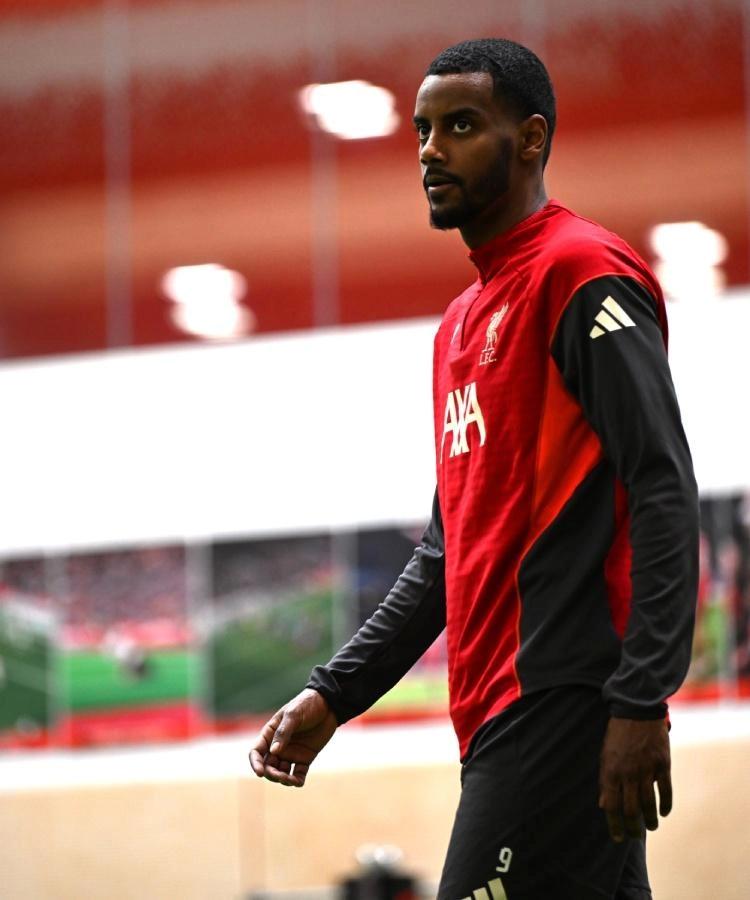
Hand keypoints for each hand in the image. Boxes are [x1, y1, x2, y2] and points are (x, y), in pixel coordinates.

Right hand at [249, 688, 337, 786]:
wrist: (328, 705)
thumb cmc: (307, 705)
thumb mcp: (294, 715)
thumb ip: (283, 732)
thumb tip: (273, 752)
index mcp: (270, 734)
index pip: (256, 752)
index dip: (255, 764)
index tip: (259, 773)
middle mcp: (278, 746)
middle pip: (268, 766)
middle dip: (271, 774)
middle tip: (281, 776)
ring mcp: (291, 753)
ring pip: (282, 773)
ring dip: (283, 779)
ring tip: (290, 779)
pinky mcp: (305, 758)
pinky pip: (298, 774)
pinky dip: (297, 781)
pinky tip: (298, 782)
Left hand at [598, 717, 671, 842]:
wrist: (636, 711)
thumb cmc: (617, 735)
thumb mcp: (605, 755)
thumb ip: (605, 780)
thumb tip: (604, 805)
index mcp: (610, 771)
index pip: (611, 806)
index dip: (614, 825)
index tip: (617, 838)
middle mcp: (628, 773)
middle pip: (631, 810)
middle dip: (633, 827)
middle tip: (635, 835)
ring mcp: (646, 769)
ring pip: (649, 803)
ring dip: (650, 819)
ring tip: (651, 827)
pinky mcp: (662, 764)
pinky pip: (665, 791)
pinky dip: (665, 805)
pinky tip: (664, 813)